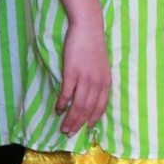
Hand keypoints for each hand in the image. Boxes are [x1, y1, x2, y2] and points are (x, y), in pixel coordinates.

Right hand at [56, 19, 110, 136]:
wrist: (89, 29)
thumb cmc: (94, 48)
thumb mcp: (102, 68)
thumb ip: (98, 83)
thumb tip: (91, 98)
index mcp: (106, 82)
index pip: (101, 107)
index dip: (93, 120)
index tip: (86, 129)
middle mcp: (97, 83)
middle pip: (87, 109)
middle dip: (78, 123)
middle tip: (69, 133)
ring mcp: (85, 78)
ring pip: (77, 105)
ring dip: (69, 118)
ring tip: (63, 127)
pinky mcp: (72, 73)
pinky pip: (66, 94)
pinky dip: (61, 104)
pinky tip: (57, 110)